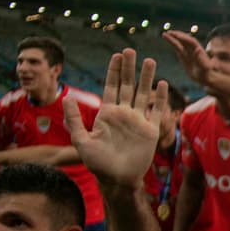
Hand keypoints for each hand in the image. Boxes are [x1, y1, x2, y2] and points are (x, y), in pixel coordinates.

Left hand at [64, 49, 164, 187]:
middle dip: (129, 68)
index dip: (114, 71)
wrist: (117, 179)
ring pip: (143, 94)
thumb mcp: (81, 140)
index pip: (111, 86)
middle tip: (130, 51)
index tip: (116, 56)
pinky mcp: (151, 130)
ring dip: (146, 78)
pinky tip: (162, 84)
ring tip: (149, 61)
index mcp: (107, 114)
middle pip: (128, 86)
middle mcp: (124, 114)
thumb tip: (67, 96)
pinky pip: (157, 111)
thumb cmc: (97, 163)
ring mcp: (138, 121)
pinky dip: (160, 98)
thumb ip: (75, 119)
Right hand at [163, 30, 213, 85]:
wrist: (205, 78)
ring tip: (164, 34)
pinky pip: (178, 47)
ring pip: (180, 42)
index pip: (191, 42)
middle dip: (178, 35)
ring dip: (173, 37)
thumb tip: (198, 49)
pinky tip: (167, 39)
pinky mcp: (184, 56)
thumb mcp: (204, 68)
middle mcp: (193, 49)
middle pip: (185, 40)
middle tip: (169, 32)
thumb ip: (201, 60)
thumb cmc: (206, 74)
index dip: (184, 38)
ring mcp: (188, 52)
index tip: (176, 35)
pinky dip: (173, 43)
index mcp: (199, 50)